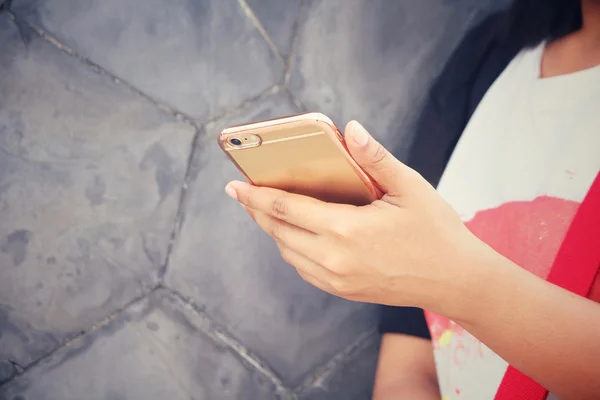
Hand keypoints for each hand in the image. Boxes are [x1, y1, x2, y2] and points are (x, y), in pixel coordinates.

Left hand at [225, 121, 488, 313]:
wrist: (456, 281)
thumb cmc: (436, 231)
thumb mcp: (410, 187)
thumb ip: (375, 158)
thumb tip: (350, 128)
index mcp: (346, 229)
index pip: (286, 208)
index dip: (256, 195)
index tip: (234, 185)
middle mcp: (334, 258)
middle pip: (279, 231)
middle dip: (258, 210)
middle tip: (244, 194)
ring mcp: (337, 280)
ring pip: (288, 252)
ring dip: (273, 230)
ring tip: (267, 210)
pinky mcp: (344, 291)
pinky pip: (304, 268)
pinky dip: (291, 249)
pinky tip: (296, 234)